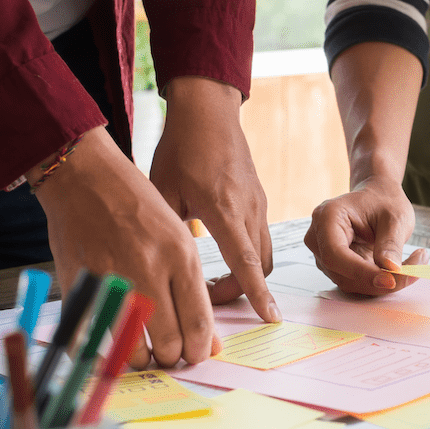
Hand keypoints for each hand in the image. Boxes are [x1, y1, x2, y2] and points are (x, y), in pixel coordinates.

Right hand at [31, 126, 218, 368]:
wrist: (84, 177)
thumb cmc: (136, 206)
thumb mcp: (177, 238)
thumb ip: (192, 290)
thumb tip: (207, 340)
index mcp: (180, 255)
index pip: (198, 323)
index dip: (200, 349)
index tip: (197, 355)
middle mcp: (148, 269)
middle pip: (169, 342)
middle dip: (172, 358)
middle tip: (169, 356)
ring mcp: (112, 279)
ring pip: (132, 348)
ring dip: (140, 360)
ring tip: (142, 354)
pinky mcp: (79, 284)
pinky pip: (91, 338)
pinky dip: (100, 353)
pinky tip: (109, 350)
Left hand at [149, 76, 279, 321]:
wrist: (208, 111)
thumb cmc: (181, 147)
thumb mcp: (163, 190)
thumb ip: (167, 230)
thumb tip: (159, 267)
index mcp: (224, 209)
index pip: (246, 263)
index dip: (257, 294)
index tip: (270, 317)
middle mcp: (249, 210)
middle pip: (260, 267)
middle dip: (240, 291)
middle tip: (208, 298)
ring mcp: (259, 204)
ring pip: (264, 254)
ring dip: (246, 274)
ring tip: (213, 278)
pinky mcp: (260, 200)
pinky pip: (261, 237)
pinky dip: (248, 255)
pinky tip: (222, 252)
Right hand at [305, 176, 424, 294]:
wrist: (376, 198)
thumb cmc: (383, 201)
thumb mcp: (395, 217)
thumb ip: (391, 243)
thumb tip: (390, 270)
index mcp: (327, 218)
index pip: (336, 254)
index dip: (361, 272)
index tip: (391, 279)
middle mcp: (318, 238)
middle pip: (342, 273)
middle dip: (378, 280)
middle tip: (414, 272)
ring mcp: (324, 254)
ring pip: (350, 282)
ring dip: (381, 282)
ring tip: (412, 264)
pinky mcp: (335, 266)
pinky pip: (355, 282)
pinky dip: (378, 281)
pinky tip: (397, 268)